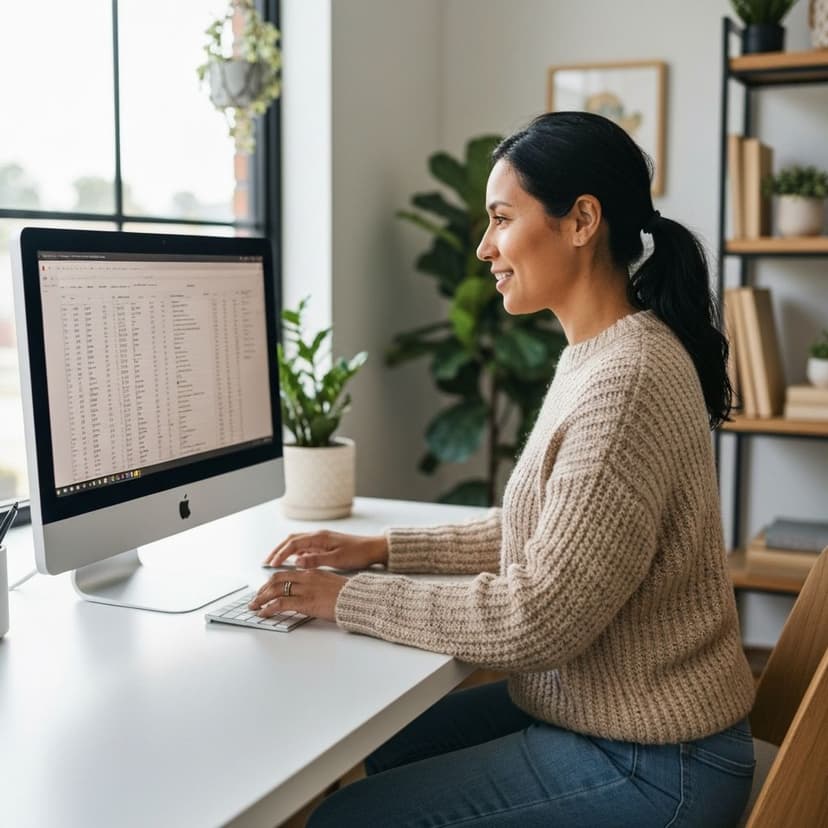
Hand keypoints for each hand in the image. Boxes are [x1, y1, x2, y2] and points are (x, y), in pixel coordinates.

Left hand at [249, 569, 347, 621]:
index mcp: (312, 572)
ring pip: (275, 590)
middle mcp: (306, 577)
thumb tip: (306, 591)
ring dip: (261, 599)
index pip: (286, 573)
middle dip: (263, 589)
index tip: (265, 589)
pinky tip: (263, 613)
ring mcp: (305, 589)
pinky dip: (268, 608)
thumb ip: (316, 584)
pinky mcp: (305, 602)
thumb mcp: (330, 583)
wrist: (358, 599)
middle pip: (276, 579)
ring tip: (254, 607)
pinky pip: (281, 603)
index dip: (272, 581)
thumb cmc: (348, 594)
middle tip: (256, 598)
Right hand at [263, 530, 387, 570]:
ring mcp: (321, 540)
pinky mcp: (324, 545)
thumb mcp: (338, 559)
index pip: (293, 544)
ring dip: (284, 551)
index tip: (271, 564)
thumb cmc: (358, 553)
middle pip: (291, 540)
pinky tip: (292, 563)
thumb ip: (316, 560)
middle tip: (266, 563)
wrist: (373, 549)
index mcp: (320, 538)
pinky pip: (304, 548)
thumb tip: (297, 561)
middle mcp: (318, 536)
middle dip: (277, 551)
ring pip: (296, 543)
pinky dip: (294, 554)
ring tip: (274, 563)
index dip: (280, 554)